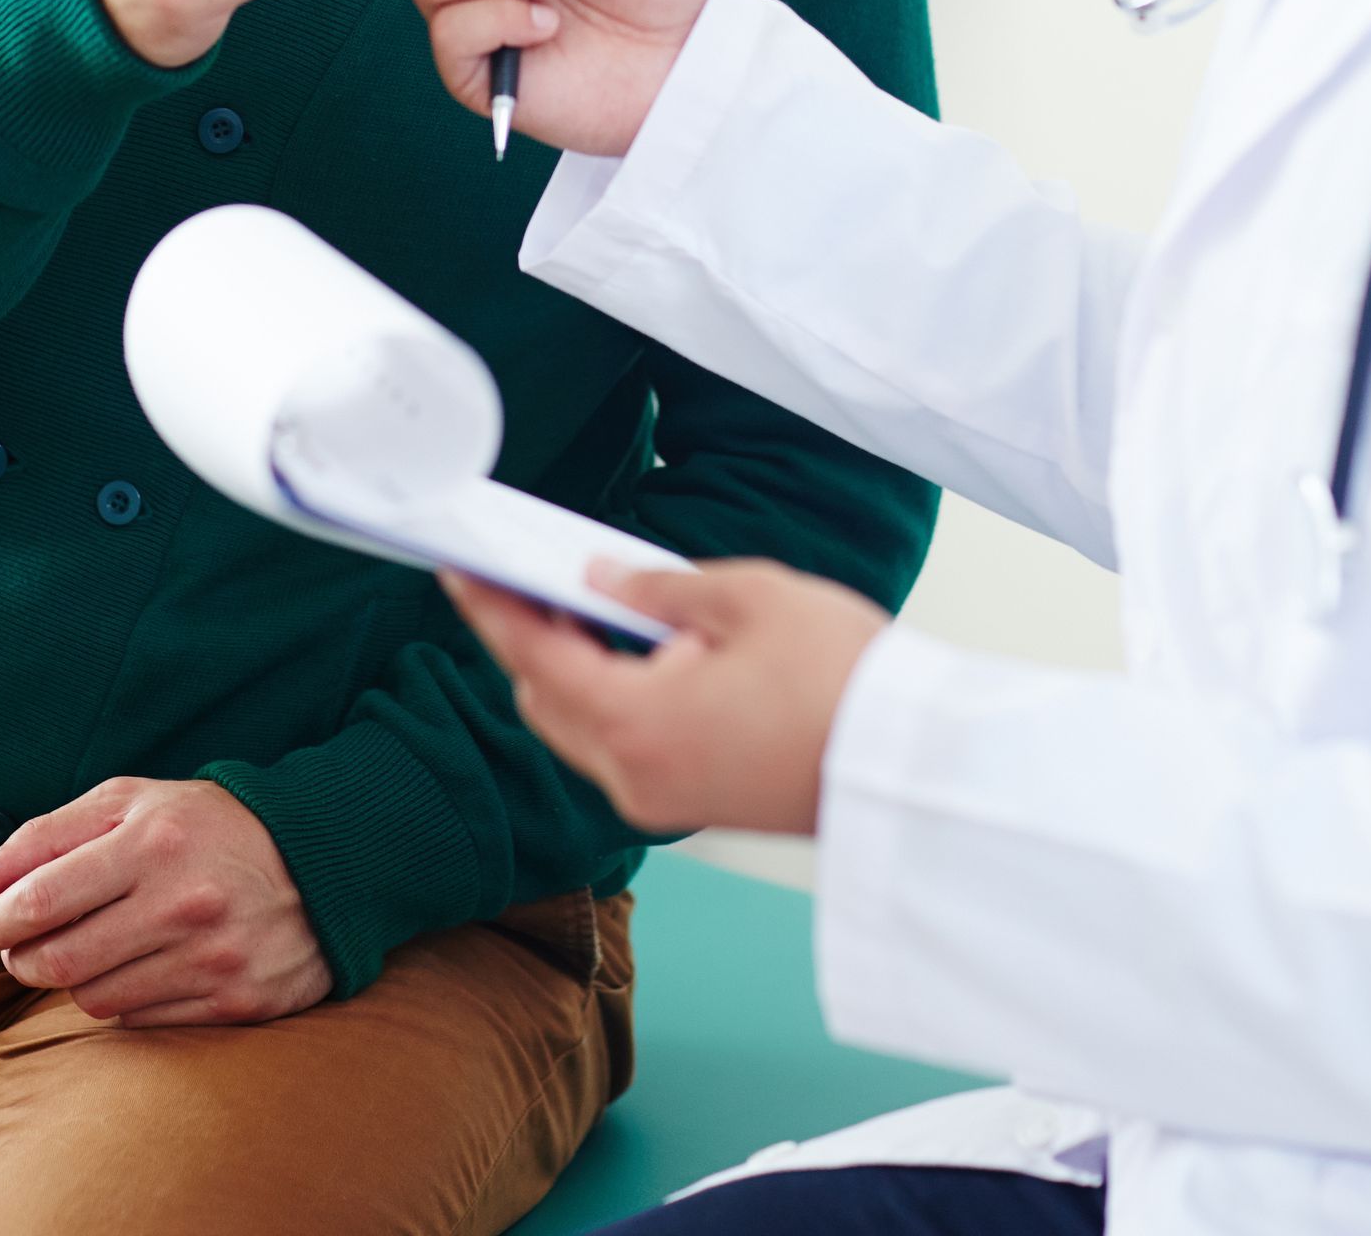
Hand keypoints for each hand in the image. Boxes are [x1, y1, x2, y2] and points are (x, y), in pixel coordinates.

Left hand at [0, 776, 331, 1026]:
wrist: (324, 858)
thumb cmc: (207, 824)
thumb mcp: (131, 803)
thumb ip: (47, 836)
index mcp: (152, 842)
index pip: (40, 900)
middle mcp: (182, 903)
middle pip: (58, 961)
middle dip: (21, 959)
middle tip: (22, 946)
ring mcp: (211, 959)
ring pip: (95, 999)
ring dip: (73, 980)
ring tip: (84, 950)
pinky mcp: (235, 1003)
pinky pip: (142, 1021)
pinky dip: (123, 1001)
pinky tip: (136, 967)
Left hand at [443, 560, 887, 835]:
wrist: (913, 766)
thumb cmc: (844, 679)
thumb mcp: (748, 597)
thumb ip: (660, 586)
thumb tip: (599, 579)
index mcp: (637, 723)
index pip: (533, 656)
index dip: (489, 607)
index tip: (457, 567)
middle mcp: (635, 776)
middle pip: (545, 700)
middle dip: (525, 635)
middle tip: (515, 570)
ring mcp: (663, 799)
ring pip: (580, 728)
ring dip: (567, 668)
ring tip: (571, 599)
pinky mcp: (693, 803)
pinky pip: (620, 748)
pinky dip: (606, 698)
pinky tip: (626, 650)